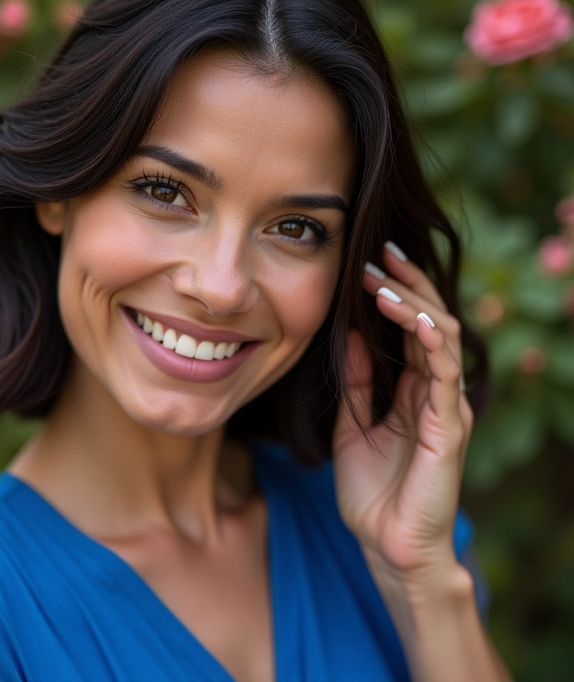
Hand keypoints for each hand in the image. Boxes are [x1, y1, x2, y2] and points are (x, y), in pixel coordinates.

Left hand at [332, 241, 473, 584]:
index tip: (368, 261)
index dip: (394, 292)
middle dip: (406, 285)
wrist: (386, 545)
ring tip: (382, 280)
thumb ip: (356, 379)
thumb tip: (349, 331)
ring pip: (442, 338)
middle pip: (431, 321)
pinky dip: (430, 340)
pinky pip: (444, 374)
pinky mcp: (449, 427)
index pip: (411, 327)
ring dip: (413, 304)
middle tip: (378, 255)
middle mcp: (435, 391)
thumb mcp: (352, 422)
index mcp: (412, 390)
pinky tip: (411, 317)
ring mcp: (446, 407)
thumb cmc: (371, 490)